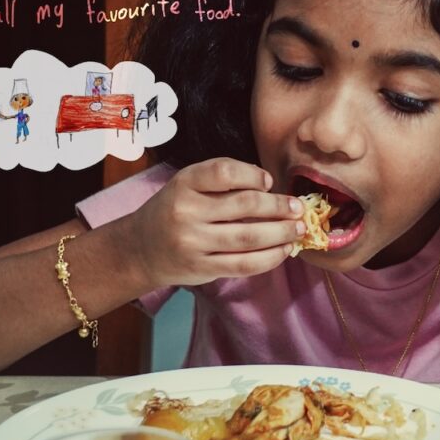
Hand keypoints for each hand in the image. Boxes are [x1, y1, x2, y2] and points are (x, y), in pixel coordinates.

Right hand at [125, 157, 304, 286]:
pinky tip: (285, 249)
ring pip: (249, 237)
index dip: (253, 175)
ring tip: (299, 229)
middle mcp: (186, 211)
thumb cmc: (175, 210)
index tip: (269, 182)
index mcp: (184, 183)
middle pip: (244, 205)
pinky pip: (244, 264)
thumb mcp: (188, 185)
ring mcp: (193, 242)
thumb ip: (223, 181)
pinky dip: (270, 257)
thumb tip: (272, 186)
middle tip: (298, 208)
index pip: (224, 172)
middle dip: (279, 206)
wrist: (141, 249)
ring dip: (281, 233)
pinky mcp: (202, 267)